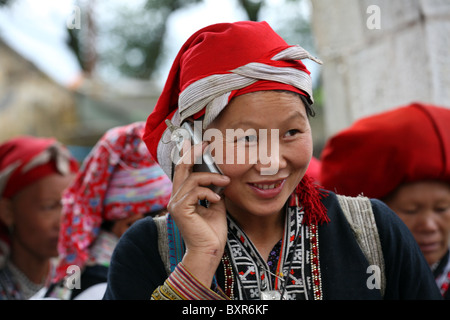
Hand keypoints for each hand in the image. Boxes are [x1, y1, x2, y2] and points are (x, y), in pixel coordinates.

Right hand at [168, 141, 229, 285]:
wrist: (209, 252)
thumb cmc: (212, 232)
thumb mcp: (215, 206)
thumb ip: (214, 191)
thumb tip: (220, 178)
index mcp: (182, 197)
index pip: (183, 171)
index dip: (189, 155)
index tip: (201, 144)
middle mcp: (175, 198)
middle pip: (181, 167)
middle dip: (193, 153)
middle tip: (206, 144)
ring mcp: (175, 204)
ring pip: (191, 179)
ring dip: (211, 177)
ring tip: (225, 182)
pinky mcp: (180, 209)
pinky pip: (194, 191)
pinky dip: (208, 192)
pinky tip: (217, 199)